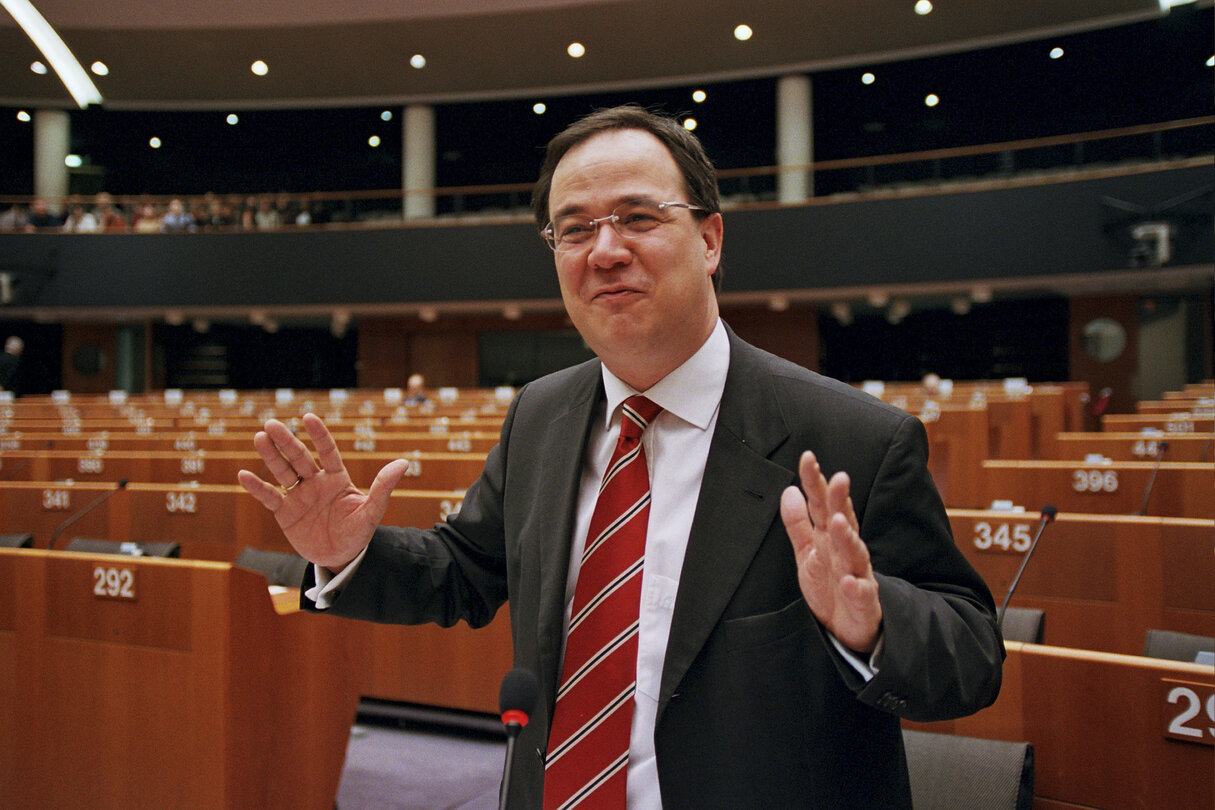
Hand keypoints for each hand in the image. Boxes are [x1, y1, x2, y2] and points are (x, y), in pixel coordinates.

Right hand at [237, 412, 411, 570]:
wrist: (341, 557)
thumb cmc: (358, 532)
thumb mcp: (372, 511)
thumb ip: (383, 487)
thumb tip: (404, 463)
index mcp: (336, 478)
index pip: (327, 451)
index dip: (318, 435)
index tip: (308, 417)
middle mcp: (315, 482)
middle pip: (299, 457)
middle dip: (286, 441)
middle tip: (271, 424)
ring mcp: (298, 496)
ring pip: (283, 472)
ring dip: (270, 456)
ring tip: (259, 437)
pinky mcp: (285, 513)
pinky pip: (269, 498)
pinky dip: (257, 487)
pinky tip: (243, 475)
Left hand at [779, 450, 881, 652]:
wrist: (849, 629)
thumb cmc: (830, 585)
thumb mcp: (807, 553)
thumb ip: (798, 523)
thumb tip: (789, 490)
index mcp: (831, 537)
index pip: (823, 504)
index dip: (815, 481)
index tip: (807, 457)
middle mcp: (846, 551)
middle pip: (843, 521)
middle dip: (840, 501)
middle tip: (838, 478)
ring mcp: (858, 575)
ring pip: (854, 553)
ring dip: (847, 537)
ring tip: (837, 522)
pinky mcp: (865, 603)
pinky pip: (863, 595)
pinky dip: (858, 588)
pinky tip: (851, 582)